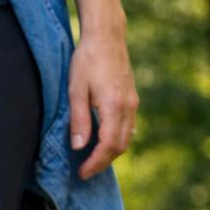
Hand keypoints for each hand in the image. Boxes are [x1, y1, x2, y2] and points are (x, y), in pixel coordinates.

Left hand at [69, 26, 137, 178]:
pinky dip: (117, 139)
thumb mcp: (75, 90)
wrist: (106, 36)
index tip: (82, 173)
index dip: (96, 162)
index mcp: (114, 106)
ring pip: (127, 137)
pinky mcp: (131, 97)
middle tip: (85, 171)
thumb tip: (79, 146)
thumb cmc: (86, 60)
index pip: (109, 145)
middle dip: (103, 162)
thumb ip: (78, 120)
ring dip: (111, 152)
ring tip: (92, 160)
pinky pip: (128, 126)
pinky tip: (103, 141)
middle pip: (121, 145)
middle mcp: (128, 106)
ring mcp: (133, 102)